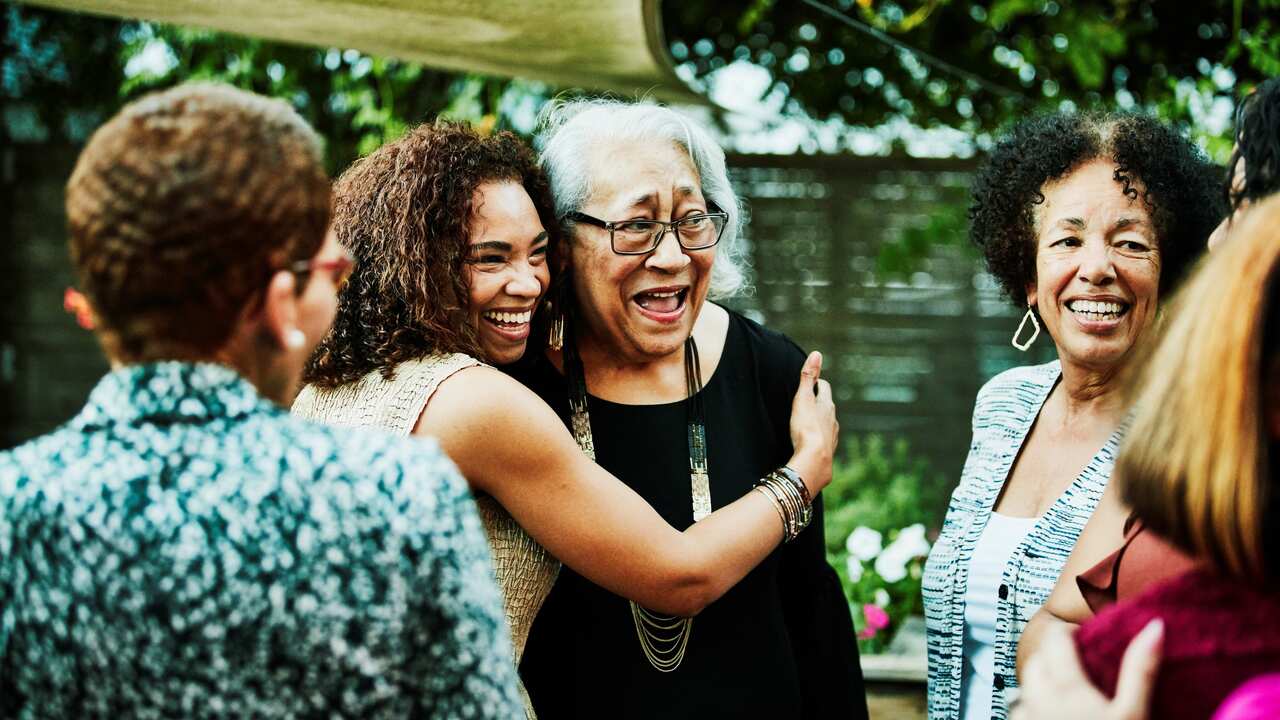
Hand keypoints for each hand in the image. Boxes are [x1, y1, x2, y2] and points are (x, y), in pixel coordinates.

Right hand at [787, 351, 837, 495]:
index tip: (810, 382)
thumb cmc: (806, 428)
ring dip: (820, 421)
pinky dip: (819, 438)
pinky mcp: (828, 452)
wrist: (814, 461)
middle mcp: (833, 420)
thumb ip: (807, 377)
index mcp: (827, 405)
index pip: (824, 387)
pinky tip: (812, 443)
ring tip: (809, 422)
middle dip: (819, 401)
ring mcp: (832, 436)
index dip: (817, 382)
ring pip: (828, 424)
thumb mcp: (803, 399)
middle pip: (827, 406)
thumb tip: (816, 354)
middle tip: (808, 400)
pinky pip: (825, 440)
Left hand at [1012, 618, 1162, 719]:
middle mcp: (1036, 699)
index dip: (1068, 632)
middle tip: (1081, 664)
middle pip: (1037, 662)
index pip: (1054, 639)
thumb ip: (1140, 669)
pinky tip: (1056, 718)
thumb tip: (1154, 626)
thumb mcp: (1134, 713)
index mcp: (1064, 687)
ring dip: (1042, 684)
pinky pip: (1022, 715)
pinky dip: (1034, 710)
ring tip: (1070, 693)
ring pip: (1026, 690)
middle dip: (1054, 657)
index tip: (1086, 637)